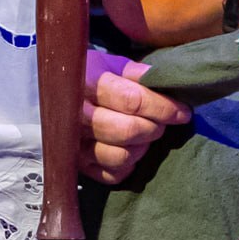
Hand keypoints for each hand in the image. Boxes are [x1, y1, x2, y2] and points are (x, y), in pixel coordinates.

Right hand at [81, 50, 190, 184]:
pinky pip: (111, 175)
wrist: (55, 94)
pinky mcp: (77, 165)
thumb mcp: (111, 64)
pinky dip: (127, 165)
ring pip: (120, 156)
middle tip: (161, 122)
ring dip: (141, 147)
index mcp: (85, 84)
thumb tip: (160, 79)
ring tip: (145, 135)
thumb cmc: (92, 76)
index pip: (133, 101)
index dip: (164, 108)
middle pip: (128, 131)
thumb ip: (136, 72)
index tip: (183, 112)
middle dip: (154, 127)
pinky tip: (130, 149)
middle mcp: (74, 117)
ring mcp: (73, 144)